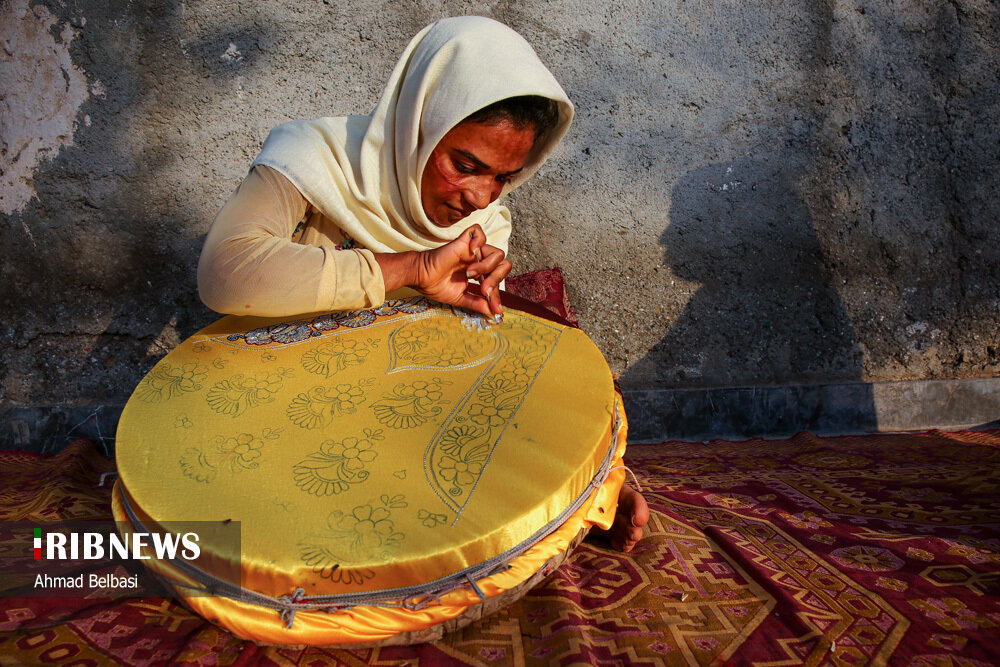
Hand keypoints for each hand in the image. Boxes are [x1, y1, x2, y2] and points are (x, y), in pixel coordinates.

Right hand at [374, 225, 509, 318]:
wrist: (420, 278)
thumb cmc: (436, 286)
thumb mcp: (461, 298)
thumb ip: (477, 303)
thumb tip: (494, 313)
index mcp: (480, 273)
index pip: (497, 281)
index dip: (497, 295)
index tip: (494, 307)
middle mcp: (479, 261)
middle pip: (503, 265)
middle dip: (497, 280)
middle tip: (483, 290)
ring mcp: (472, 251)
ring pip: (497, 253)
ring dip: (488, 266)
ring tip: (470, 274)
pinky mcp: (463, 242)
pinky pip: (479, 232)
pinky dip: (479, 241)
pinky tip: (472, 252)